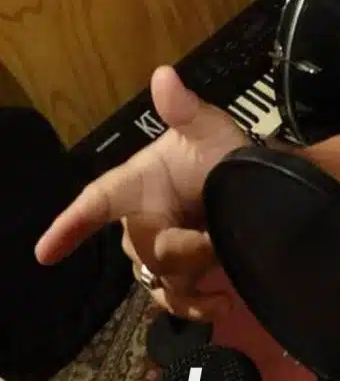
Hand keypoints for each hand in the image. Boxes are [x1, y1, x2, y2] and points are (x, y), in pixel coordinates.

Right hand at [35, 65, 248, 320]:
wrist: (254, 182)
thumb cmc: (219, 151)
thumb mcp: (208, 128)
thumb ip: (184, 109)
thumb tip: (164, 75)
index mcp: (135, 185)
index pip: (96, 203)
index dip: (70, 227)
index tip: (44, 252)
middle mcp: (141, 221)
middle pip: (143, 248)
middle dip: (179, 248)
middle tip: (215, 238)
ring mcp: (160, 251)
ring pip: (160, 278)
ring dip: (190, 278)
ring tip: (223, 268)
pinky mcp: (183, 274)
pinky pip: (178, 298)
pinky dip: (198, 305)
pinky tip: (223, 305)